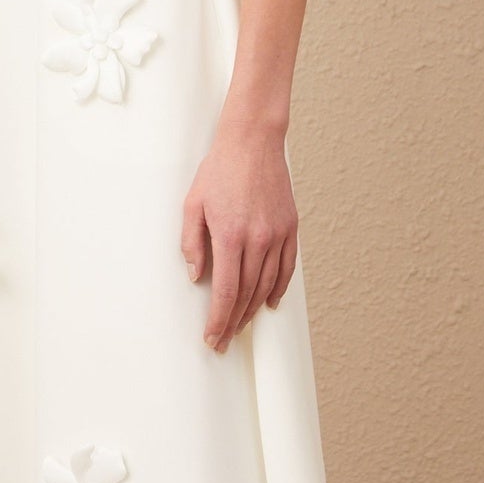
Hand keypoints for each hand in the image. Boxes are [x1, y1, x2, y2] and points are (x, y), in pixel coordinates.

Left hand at [179, 123, 298, 352]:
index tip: (212, 337)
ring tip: (240, 325)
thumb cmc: (218, 170)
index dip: (218, 320)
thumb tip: (198, 277)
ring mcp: (278, 234)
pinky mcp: (291, 228)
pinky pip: (287, 268)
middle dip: (233, 322)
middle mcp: (258, 239)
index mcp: (230, 235)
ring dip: (253, 310)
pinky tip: (268, 302)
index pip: (226, 292)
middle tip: (223, 340)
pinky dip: (278, 289)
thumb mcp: (192, 204)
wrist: (252, 142)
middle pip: (247, 295)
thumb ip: (192, 243)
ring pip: (267, 285)